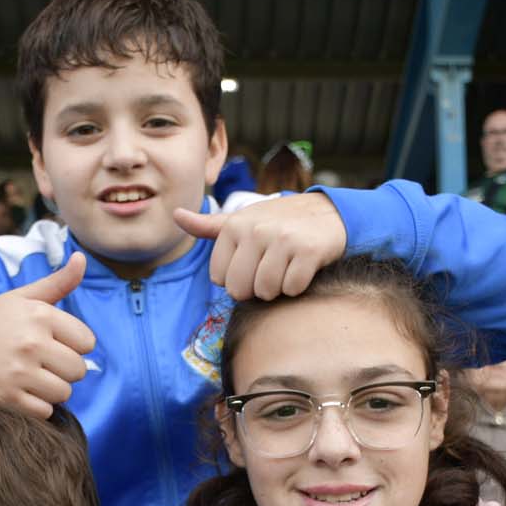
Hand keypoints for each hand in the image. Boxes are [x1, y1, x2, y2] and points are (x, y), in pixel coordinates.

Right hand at [0, 253, 93, 418]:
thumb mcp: (21, 297)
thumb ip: (57, 282)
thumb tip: (83, 258)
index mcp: (38, 315)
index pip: (87, 342)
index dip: (73, 344)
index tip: (54, 342)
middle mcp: (30, 343)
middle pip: (78, 370)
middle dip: (65, 368)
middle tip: (42, 361)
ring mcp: (18, 373)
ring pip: (64, 393)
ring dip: (51, 389)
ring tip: (31, 376)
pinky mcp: (7, 399)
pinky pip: (45, 411)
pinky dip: (37, 406)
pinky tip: (21, 391)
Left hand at [173, 192, 345, 300]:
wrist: (329, 213)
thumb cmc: (280, 222)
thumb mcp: (243, 220)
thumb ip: (209, 226)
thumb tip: (176, 215)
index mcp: (234, 225)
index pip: (220, 279)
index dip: (238, 278)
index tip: (253, 262)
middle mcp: (255, 230)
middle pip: (239, 289)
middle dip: (255, 287)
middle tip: (271, 268)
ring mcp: (282, 239)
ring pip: (265, 291)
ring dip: (278, 288)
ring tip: (287, 267)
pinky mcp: (307, 250)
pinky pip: (291, 288)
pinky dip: (298, 285)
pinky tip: (302, 268)